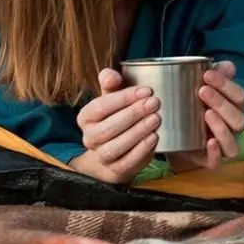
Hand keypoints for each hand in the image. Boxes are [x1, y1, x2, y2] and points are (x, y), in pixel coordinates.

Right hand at [70, 68, 159, 183]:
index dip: (124, 98)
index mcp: (87, 117)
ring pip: (114, 147)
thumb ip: (112, 84)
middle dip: (133, 114)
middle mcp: (89, 138)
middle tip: (155, 103)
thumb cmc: (118, 115)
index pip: (100, 107)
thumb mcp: (115, 97)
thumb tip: (109, 73)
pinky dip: (140, 151)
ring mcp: (101, 156)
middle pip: (107, 128)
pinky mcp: (115, 170)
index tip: (147, 90)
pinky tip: (154, 137)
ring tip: (156, 119)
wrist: (119, 148)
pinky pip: (125, 163)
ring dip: (137, 132)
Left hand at [168, 60, 243, 172]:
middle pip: (239, 118)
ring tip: (206, 114)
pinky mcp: (208, 160)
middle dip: (222, 103)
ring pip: (233, 142)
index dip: (226, 85)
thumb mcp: (202, 86)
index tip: (207, 74)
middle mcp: (233, 128)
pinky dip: (216, 153)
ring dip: (221, 127)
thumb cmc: (193, 104)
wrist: (173, 130)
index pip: (240, 96)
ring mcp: (222, 145)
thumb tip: (227, 67)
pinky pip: (218, 163)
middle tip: (201, 90)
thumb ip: (216, 74)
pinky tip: (209, 141)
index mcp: (236, 108)